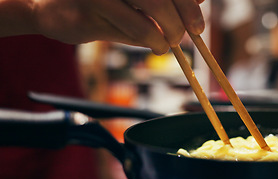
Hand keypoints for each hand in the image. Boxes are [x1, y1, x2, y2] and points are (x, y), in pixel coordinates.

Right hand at [0, 0, 204, 53]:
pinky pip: (129, 32)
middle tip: (185, 37)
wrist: (49, 5)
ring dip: (163, 39)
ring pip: (146, 18)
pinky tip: (154, 44)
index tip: (198, 26)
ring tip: (166, 45)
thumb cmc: (101, 1)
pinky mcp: (89, 13)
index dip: (188, 5)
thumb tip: (200, 0)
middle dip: (180, 23)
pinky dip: (149, 41)